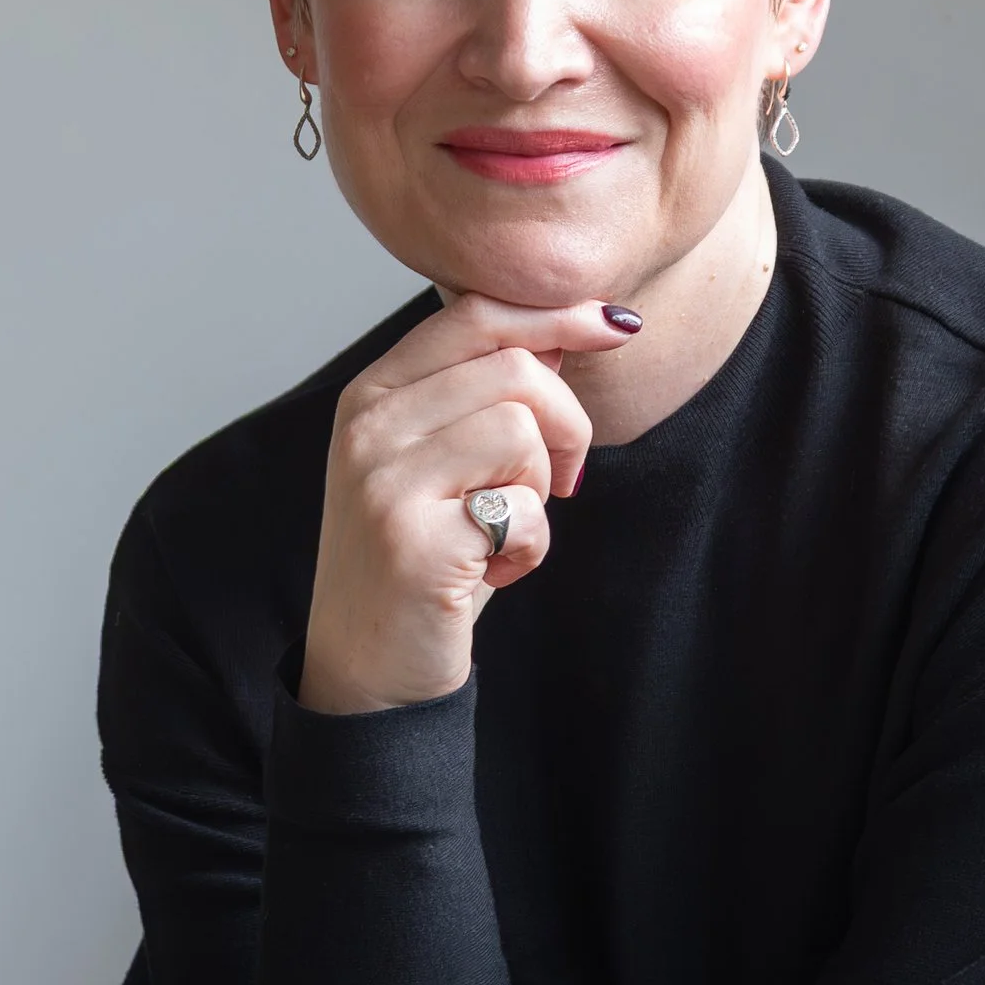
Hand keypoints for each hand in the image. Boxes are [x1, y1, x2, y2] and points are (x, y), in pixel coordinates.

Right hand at [300, 294, 638, 717]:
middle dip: (567, 424)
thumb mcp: (446, 463)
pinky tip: (496, 571)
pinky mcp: (412, 541)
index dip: (555, 313)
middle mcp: (368, 427)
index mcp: (372, 395)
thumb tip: (563, 330)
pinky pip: (523, 509)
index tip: (616, 326)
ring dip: (542, 489)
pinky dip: (533, 546)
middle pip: (514, 368)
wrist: (368, 670)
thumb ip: (488, 395)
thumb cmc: (424, 560)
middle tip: (562, 483)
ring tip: (508, 531)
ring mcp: (383, 481)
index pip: (473, 314)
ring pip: (522, 429)